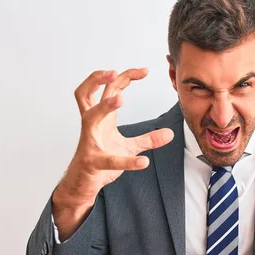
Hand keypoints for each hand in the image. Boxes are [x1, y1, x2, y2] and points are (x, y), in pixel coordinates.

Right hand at [57, 68, 173, 205]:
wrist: (83, 183)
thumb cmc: (101, 159)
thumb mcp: (129, 147)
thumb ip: (148, 139)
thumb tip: (170, 133)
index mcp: (102, 118)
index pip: (109, 89)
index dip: (125, 76)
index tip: (144, 70)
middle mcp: (92, 125)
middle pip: (85, 93)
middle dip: (97, 79)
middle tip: (114, 71)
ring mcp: (90, 142)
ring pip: (90, 117)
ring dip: (104, 106)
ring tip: (120, 99)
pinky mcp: (94, 162)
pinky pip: (110, 160)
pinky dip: (128, 161)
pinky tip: (144, 162)